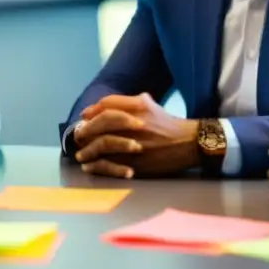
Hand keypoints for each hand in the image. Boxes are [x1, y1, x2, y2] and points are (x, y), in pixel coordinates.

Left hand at [73, 93, 197, 178]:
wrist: (190, 143)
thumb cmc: (167, 123)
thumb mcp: (149, 105)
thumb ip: (126, 102)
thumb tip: (100, 107)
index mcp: (137, 107)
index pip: (107, 106)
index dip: (92, 111)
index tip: (84, 117)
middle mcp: (134, 123)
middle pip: (100, 125)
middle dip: (85, 131)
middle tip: (78, 136)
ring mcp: (134, 144)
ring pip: (102, 146)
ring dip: (87, 150)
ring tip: (81, 155)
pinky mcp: (137, 162)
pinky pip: (110, 164)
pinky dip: (97, 166)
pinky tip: (91, 166)